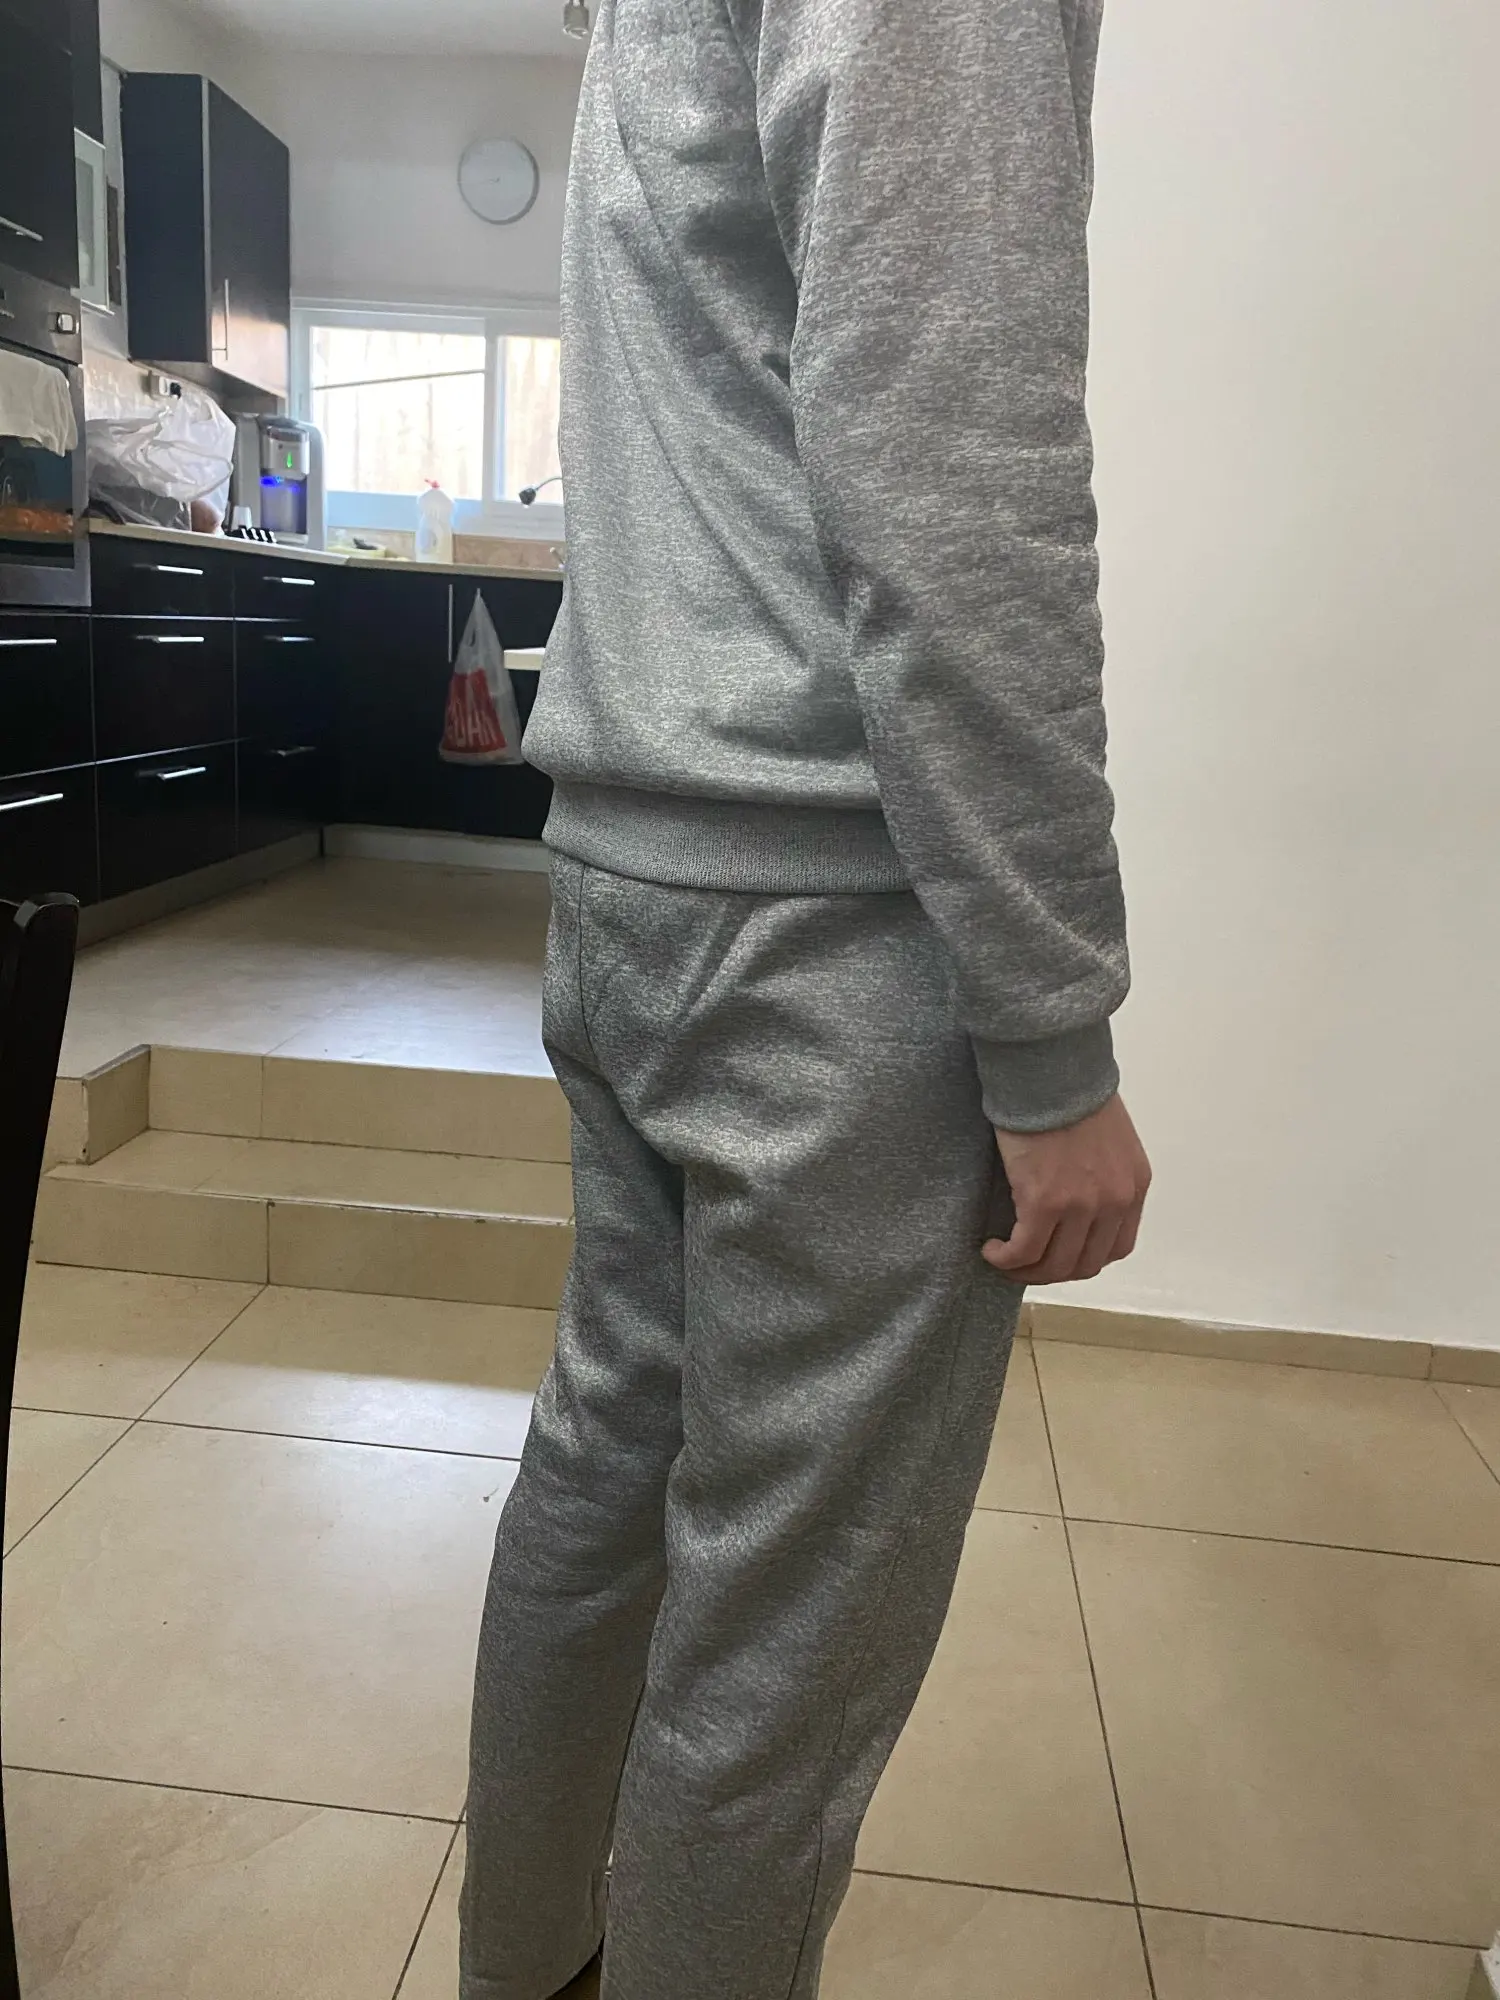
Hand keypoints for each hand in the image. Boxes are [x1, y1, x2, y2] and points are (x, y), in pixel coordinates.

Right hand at [983, 1093, 1150, 1285]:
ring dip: (1025, 1270)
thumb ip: (1101, 1170)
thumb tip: (1072, 1192)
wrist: (1049, 1065)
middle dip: (1052, 1271)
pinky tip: (990, 1248)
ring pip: (1054, 1264)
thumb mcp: (1106, 1135)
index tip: (1056, 1252)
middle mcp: (1115, 1201)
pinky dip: (1006, 1258)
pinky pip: (1024, 1250)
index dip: (1082, 1258)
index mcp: (1134, 1184)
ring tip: (1003, 1258)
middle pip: (1084, 1264)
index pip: (1116, 1247)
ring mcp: (1082, 1204)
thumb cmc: (1068, 1088)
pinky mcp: (1045, 1202)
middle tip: (1024, 1262)